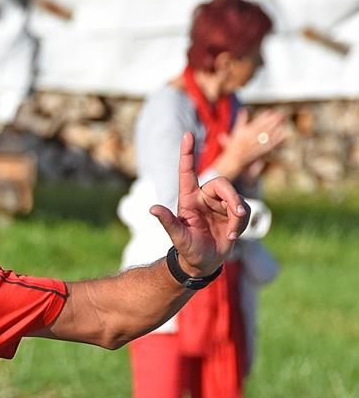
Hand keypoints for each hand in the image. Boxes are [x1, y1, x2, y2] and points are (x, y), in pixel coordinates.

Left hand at [150, 133, 249, 276]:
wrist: (204, 263)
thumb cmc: (188, 250)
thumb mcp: (178, 238)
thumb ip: (168, 223)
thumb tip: (152, 209)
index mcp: (188, 199)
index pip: (187, 172)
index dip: (187, 153)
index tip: (187, 134)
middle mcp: (204, 198)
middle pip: (222, 183)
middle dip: (232, 197)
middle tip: (237, 214)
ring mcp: (219, 204)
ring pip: (236, 198)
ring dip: (238, 215)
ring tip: (230, 233)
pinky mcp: (232, 213)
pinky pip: (244, 211)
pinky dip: (241, 224)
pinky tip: (231, 236)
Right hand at [221, 108, 287, 171]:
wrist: (234, 160)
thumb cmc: (234, 145)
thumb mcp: (236, 132)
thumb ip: (240, 120)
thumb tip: (242, 110)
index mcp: (246, 133)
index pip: (257, 123)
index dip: (265, 117)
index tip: (270, 111)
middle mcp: (252, 138)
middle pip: (265, 127)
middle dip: (272, 120)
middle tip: (280, 114)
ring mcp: (257, 144)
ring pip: (269, 134)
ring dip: (276, 127)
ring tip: (282, 121)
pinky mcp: (262, 150)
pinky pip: (271, 143)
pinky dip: (277, 138)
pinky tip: (283, 133)